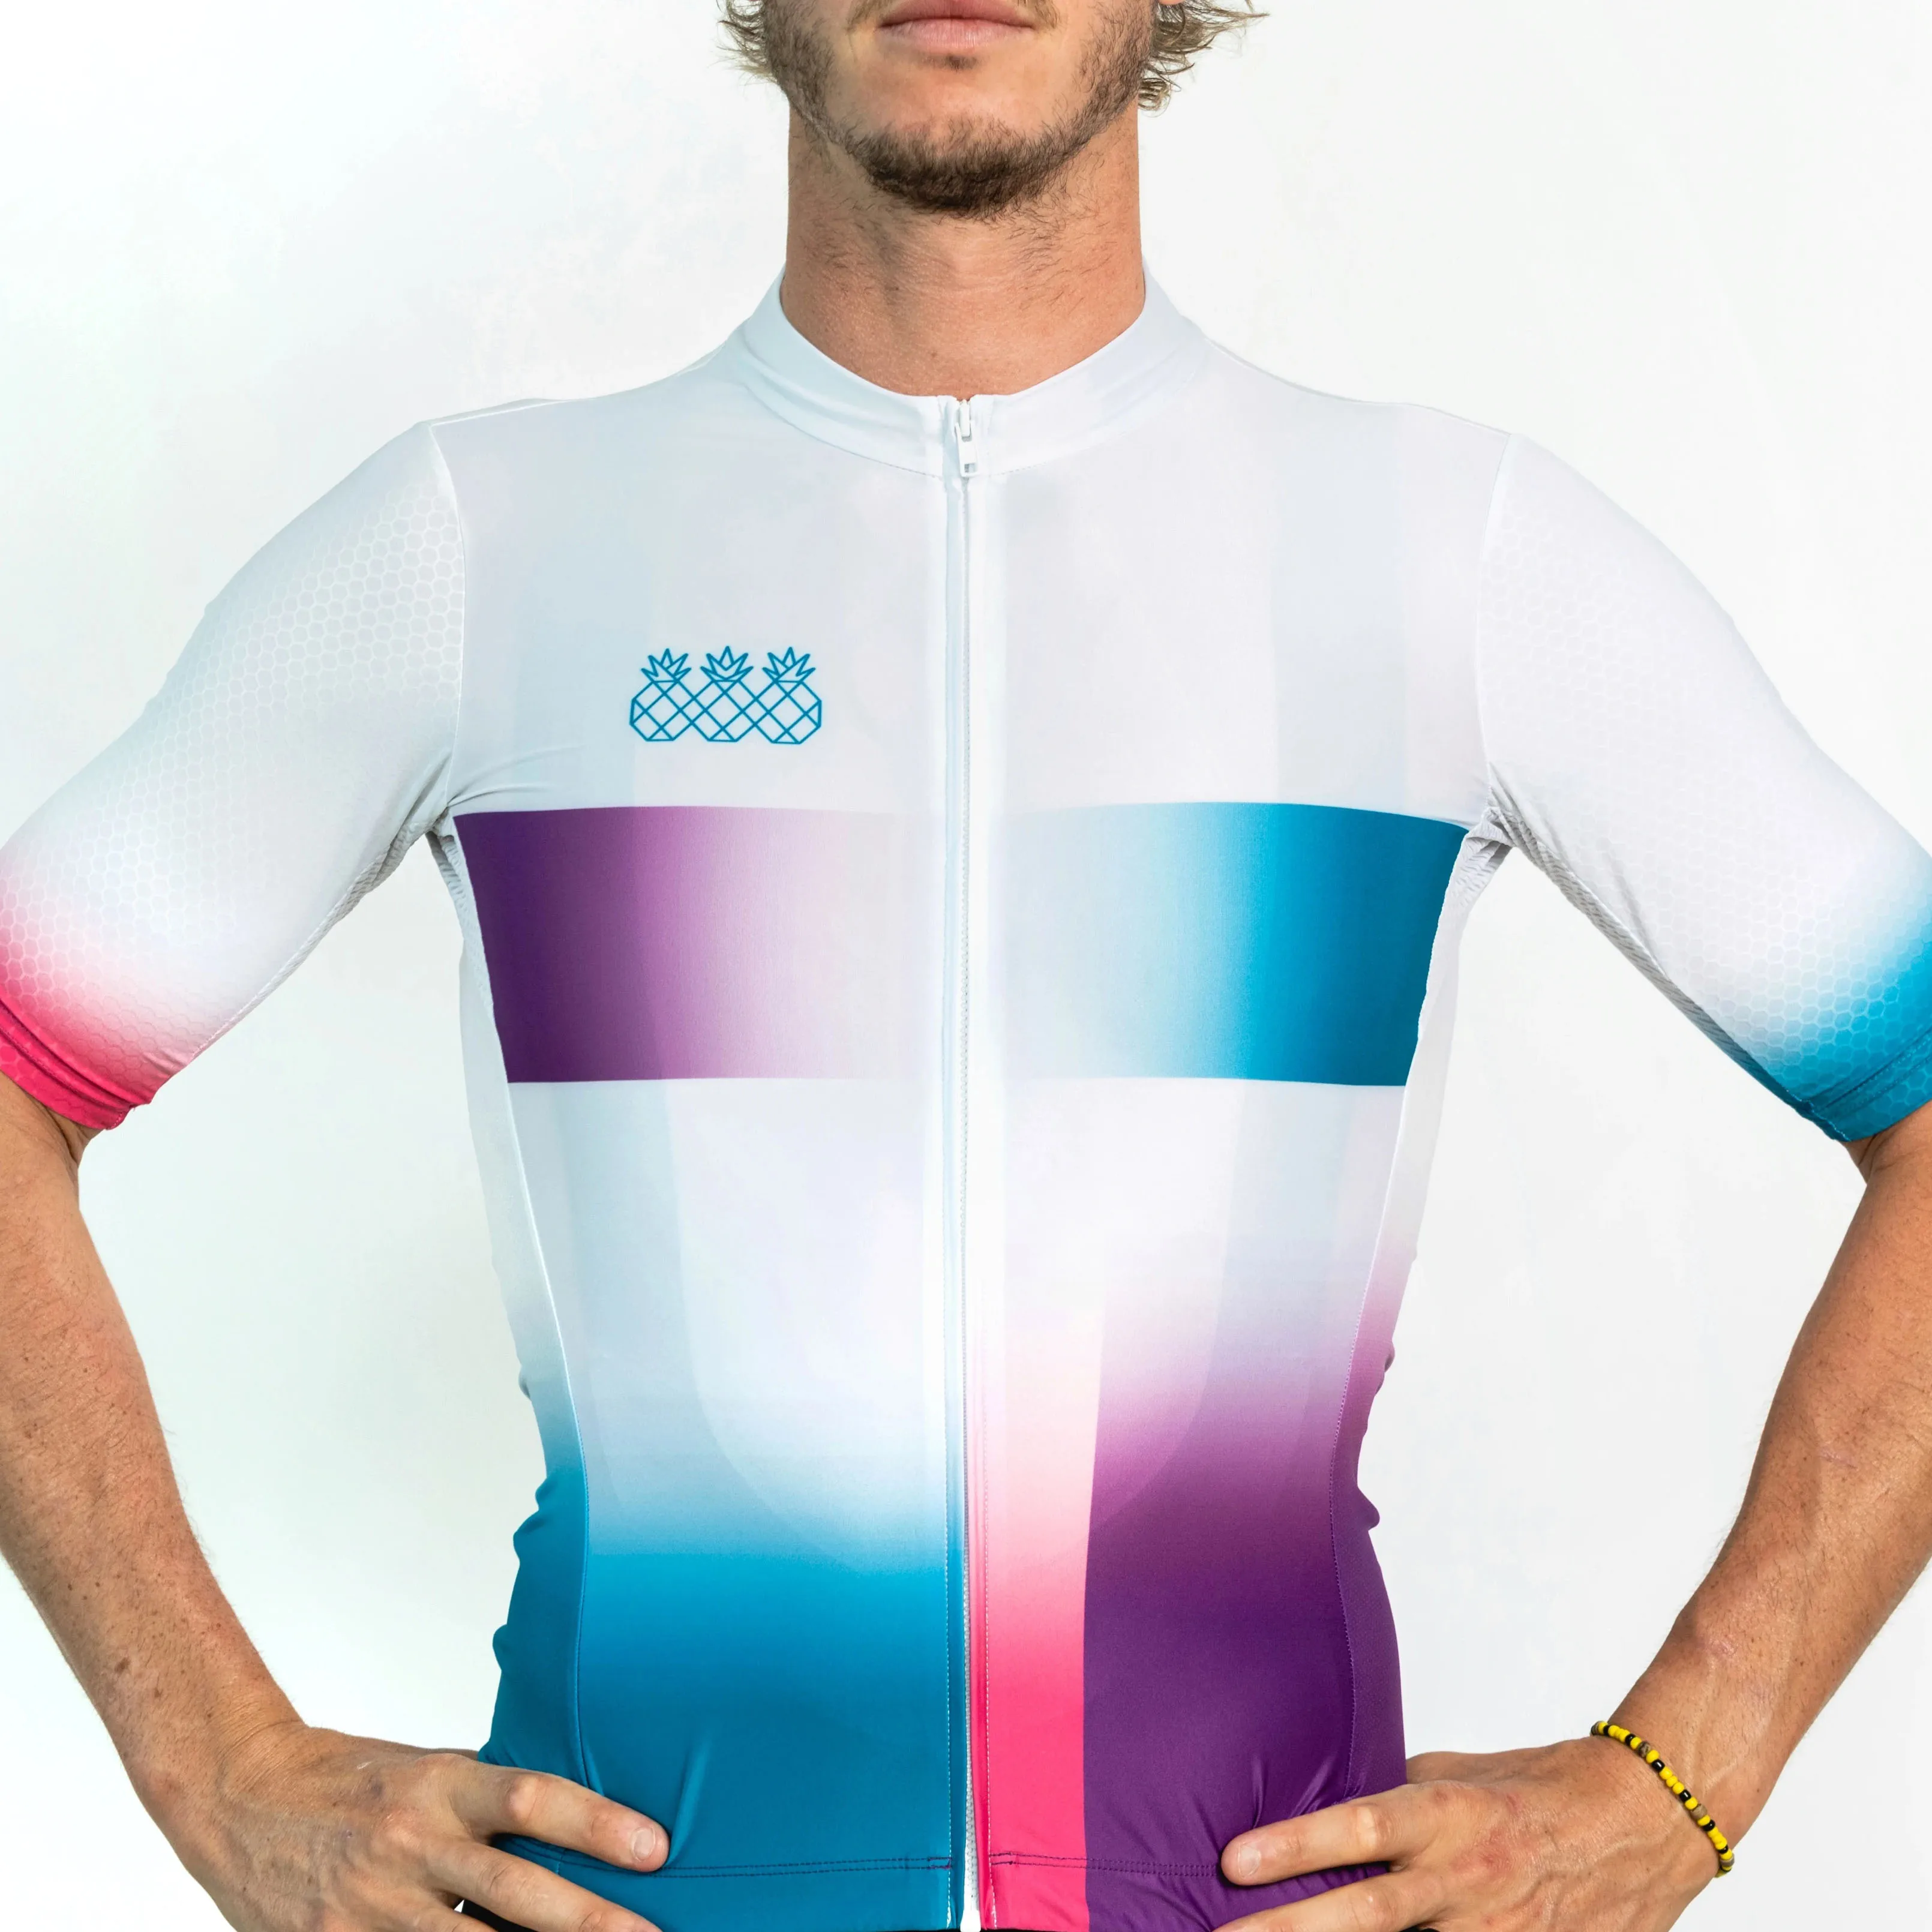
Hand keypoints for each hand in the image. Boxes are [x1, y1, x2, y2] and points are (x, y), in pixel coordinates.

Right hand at [167, 1718, 668, 1931]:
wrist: (239, 1794)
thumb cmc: (350, 1779)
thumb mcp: (427, 1770)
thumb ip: (487, 1804)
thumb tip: (572, 1832)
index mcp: (440, 1784)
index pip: (530, 1799)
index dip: (595, 1823)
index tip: (654, 1848)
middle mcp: (410, 1843)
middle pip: (513, 1890)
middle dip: (588, 1920)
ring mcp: (371, 1907)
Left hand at [1219, 1738, 1720, 1931]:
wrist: (1648, 1821)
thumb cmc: (1542, 1788)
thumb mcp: (1460, 1776)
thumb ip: (1396, 1795)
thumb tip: (1327, 1803)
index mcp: (1450, 1817)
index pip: (1362, 1826)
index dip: (1297, 1845)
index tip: (1233, 1863)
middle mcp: (1468, 1881)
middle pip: (1367, 1917)